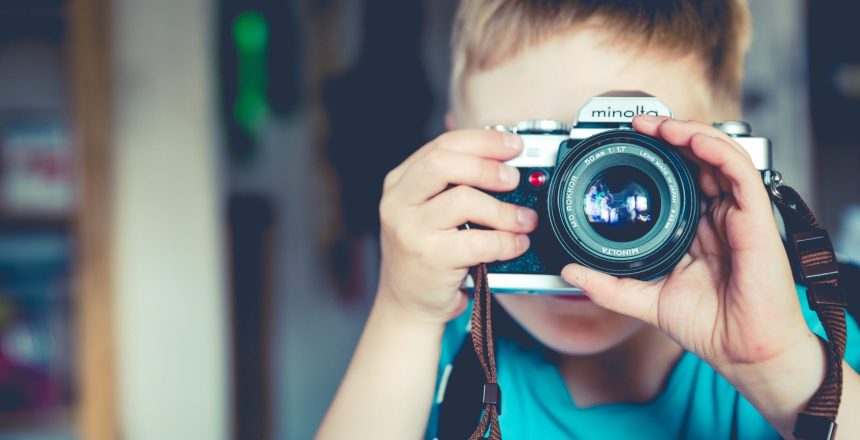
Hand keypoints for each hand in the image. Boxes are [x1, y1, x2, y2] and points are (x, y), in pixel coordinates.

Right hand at [377, 129, 537, 324]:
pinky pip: (478, 241)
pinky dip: (506, 241)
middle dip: (488, 166)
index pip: (441, 145)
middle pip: (444, 163)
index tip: (513, 145)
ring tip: (523, 219)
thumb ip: (453, 184)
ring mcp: (411, 231)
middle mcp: (399, 203)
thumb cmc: (425, 254)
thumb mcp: (427, 211)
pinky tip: (516, 244)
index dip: (482, 141)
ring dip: (504, 209)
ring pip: (464, 200)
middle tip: (514, 178)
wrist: (407, 304)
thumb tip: (504, 161)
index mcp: (400, 182)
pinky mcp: (430, 259)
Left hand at [560, 115, 818, 374]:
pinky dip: (717, 150)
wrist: (742, 352)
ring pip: (720, 155)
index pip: (680, 177)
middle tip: (639, 124)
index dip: (658, 155)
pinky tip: (693, 140)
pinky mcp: (756, 218)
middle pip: (699, 158)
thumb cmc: (709, 325)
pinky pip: (741, 172)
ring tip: (660, 125)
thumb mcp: (645, 299)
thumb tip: (569, 271)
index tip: (628, 142)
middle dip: (670, 134)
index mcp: (696, 228)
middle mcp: (718, 216)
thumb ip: (607, 285)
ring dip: (690, 132)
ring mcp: (738, 214)